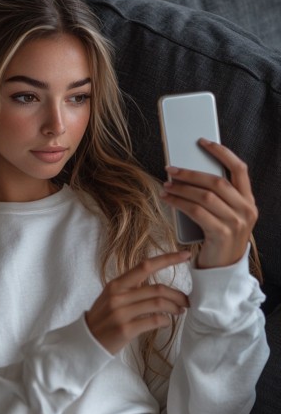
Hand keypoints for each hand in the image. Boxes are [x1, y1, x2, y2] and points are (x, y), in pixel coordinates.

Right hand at [85, 251, 190, 354]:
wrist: (85, 341)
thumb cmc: (102, 319)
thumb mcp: (111, 297)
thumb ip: (130, 289)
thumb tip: (156, 286)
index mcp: (116, 284)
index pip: (145, 266)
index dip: (167, 259)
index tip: (185, 255)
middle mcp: (118, 296)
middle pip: (157, 289)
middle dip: (177, 294)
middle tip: (186, 301)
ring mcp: (121, 313)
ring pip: (158, 304)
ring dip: (174, 307)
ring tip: (180, 311)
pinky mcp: (125, 330)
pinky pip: (154, 321)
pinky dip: (165, 321)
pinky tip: (167, 322)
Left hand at [161, 139, 257, 268]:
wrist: (222, 271)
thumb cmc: (219, 241)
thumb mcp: (224, 216)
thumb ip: (217, 198)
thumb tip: (190, 175)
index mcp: (248, 202)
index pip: (239, 169)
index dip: (222, 153)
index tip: (203, 142)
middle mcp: (246, 210)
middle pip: (217, 181)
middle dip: (191, 173)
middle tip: (171, 169)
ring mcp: (236, 222)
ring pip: (205, 195)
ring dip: (182, 188)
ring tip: (166, 185)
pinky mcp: (221, 233)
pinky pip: (196, 211)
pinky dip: (179, 202)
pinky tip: (168, 199)